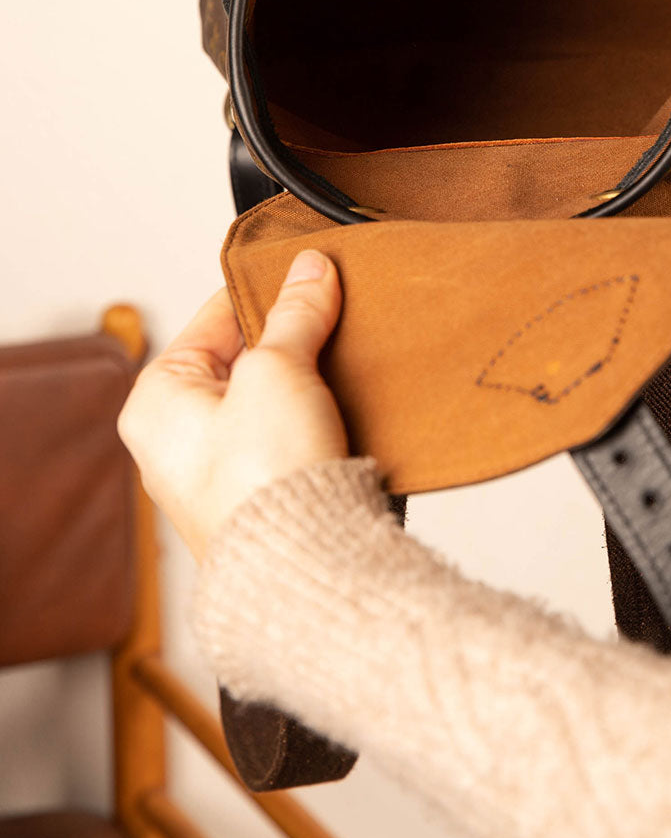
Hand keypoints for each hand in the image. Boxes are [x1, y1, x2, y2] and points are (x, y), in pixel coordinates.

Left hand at [118, 250, 347, 560]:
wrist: (304, 569)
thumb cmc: (263, 481)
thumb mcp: (278, 370)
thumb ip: (295, 313)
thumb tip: (310, 269)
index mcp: (155, 402)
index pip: (214, 318)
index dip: (267, 292)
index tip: (309, 274)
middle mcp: (177, 440)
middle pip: (245, 357)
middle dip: (292, 338)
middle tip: (334, 314)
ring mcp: (220, 474)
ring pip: (273, 398)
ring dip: (310, 379)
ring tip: (345, 358)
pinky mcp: (262, 498)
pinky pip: (290, 436)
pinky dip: (319, 416)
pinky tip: (348, 403)